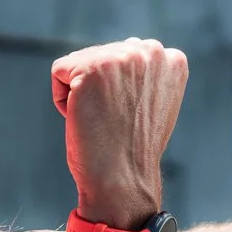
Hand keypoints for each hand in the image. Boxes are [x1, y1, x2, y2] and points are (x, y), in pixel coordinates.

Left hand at [51, 38, 187, 227]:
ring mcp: (122, 57)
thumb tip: (128, 51)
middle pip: (100, 55)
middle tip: (115, 120)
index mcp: (172, 60)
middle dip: (99, 89)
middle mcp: (151, 51)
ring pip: (79, 63)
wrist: (123, 180)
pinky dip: (62, 99)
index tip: (129, 115)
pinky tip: (84, 117)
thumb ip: (146, 73)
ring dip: (81, 93)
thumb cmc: (133, 149)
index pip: (124, 55)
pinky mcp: (91, 67)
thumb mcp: (154, 102)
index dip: (119, 90)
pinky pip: (59, 72)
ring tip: (102, 119)